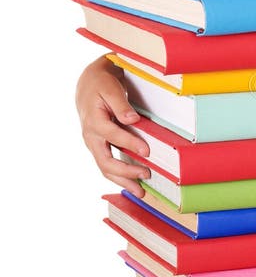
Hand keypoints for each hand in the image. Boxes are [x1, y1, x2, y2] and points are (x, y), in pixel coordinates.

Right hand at [75, 56, 149, 195]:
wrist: (88, 84)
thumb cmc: (101, 84)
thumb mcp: (110, 88)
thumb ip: (121, 105)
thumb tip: (131, 120)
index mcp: (94, 121)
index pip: (113, 136)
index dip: (130, 144)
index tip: (147, 152)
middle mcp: (91, 136)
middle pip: (105, 161)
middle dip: (125, 172)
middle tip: (146, 175)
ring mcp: (94, 144)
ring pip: (105, 167)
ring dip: (122, 181)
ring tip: (140, 192)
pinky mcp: (99, 146)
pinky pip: (107, 165)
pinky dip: (119, 176)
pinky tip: (132, 184)